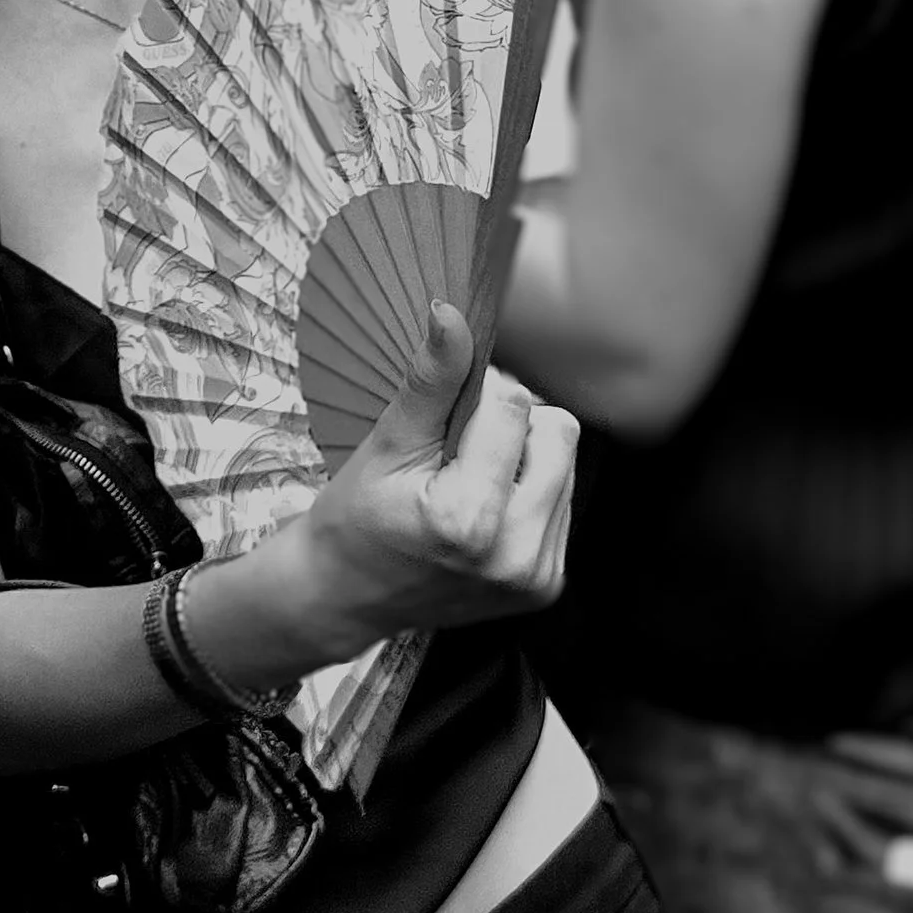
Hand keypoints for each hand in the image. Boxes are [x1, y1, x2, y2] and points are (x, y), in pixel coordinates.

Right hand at [290, 303, 578, 656]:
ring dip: (524, 457)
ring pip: (567, 464)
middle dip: (513, 423)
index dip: (478, 392)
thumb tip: (452, 314)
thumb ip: (430, 380)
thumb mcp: (386, 443)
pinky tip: (484, 507)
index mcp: (468, 519)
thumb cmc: (356, 519)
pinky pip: (563, 502)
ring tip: (468, 479)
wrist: (345, 597)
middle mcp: (516, 555)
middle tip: (458, 445)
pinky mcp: (547, 585)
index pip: (514, 405)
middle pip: (558, 432)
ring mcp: (537, 576)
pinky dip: (528, 491)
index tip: (443, 415)